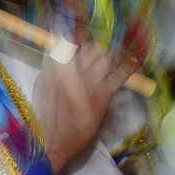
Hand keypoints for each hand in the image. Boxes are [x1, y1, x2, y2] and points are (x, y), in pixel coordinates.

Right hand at [35, 36, 138, 174]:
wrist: (51, 140)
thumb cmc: (43, 115)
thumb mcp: (41, 86)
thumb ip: (51, 69)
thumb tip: (61, 56)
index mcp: (55, 66)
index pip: (69, 40)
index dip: (79, 34)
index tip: (83, 35)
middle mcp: (73, 69)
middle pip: (92, 47)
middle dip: (100, 47)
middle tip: (105, 48)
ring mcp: (89, 81)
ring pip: (108, 58)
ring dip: (117, 54)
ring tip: (122, 53)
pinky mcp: (102, 95)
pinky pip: (118, 76)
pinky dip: (127, 67)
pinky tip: (132, 63)